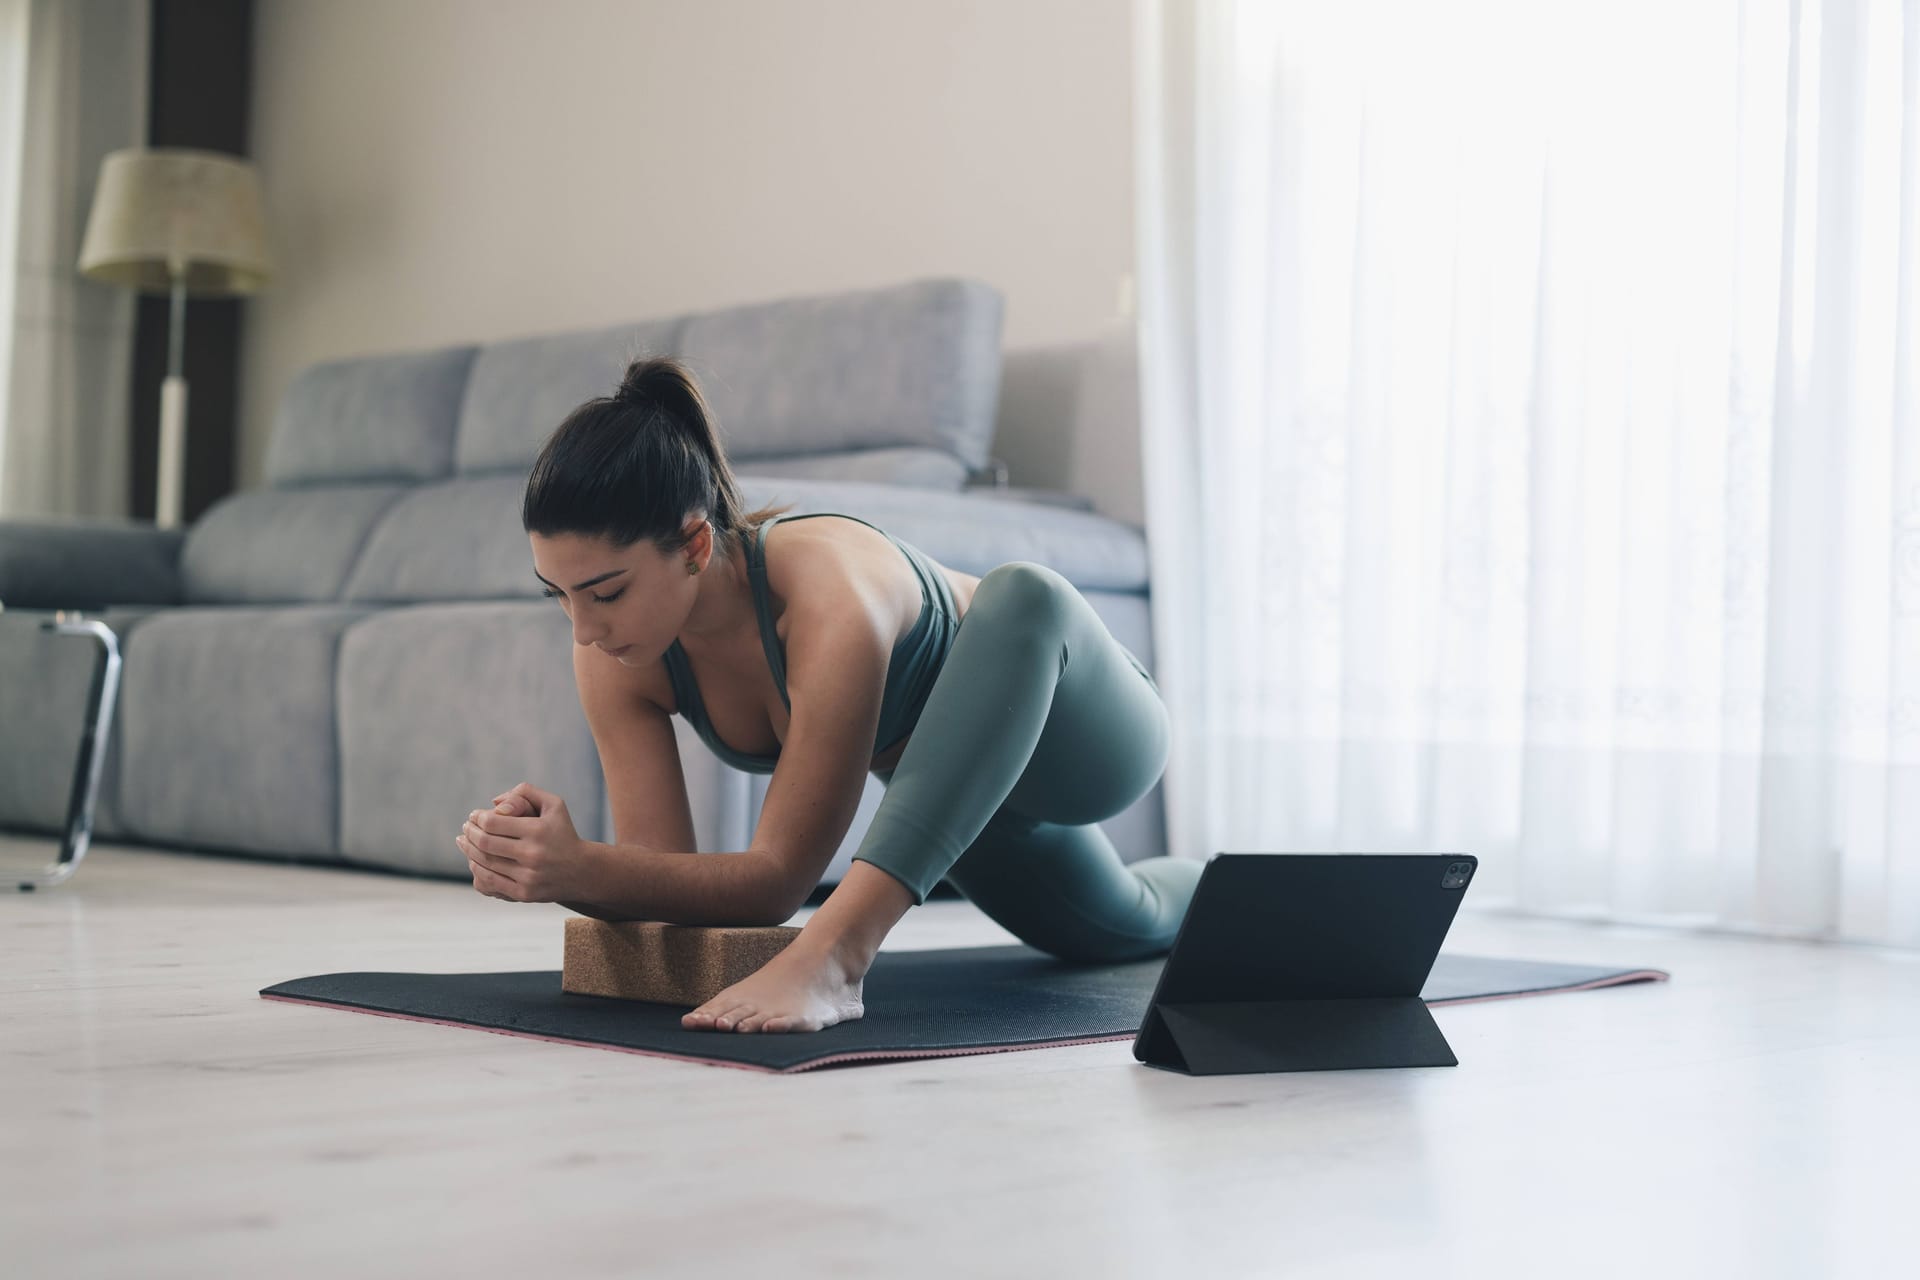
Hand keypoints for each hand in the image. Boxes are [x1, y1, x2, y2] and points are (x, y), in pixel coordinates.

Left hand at [458, 782, 592, 903]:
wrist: (582, 871)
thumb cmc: (563, 833)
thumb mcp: (554, 804)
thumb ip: (526, 792)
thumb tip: (495, 802)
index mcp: (537, 830)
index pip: (493, 823)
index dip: (477, 818)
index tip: (473, 816)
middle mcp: (532, 854)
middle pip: (485, 843)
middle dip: (469, 833)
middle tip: (466, 828)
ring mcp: (528, 876)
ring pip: (484, 864)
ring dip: (468, 851)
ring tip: (464, 842)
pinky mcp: (524, 894)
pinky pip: (491, 882)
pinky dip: (477, 871)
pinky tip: (473, 862)